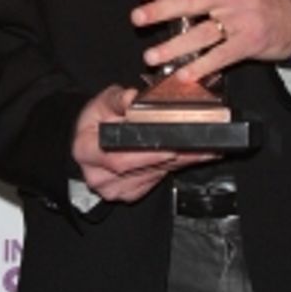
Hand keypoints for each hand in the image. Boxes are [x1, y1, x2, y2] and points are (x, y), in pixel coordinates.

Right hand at [71, 84, 215, 204]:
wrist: (90, 141)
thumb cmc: (95, 122)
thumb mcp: (101, 103)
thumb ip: (118, 99)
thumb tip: (133, 98)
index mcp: (86, 151)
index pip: (118, 158)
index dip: (147, 154)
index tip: (171, 147)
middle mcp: (98, 175)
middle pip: (140, 169)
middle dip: (173, 157)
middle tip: (200, 147)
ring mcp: (113, 188)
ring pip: (153, 176)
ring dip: (180, 163)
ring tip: (204, 150)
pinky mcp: (128, 193)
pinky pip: (155, 181)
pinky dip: (174, 168)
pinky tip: (190, 157)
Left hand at [131, 0, 290, 83]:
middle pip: (191, 1)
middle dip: (160, 11)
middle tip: (138, 18)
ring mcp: (242, 18)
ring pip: (201, 33)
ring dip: (173, 46)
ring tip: (152, 55)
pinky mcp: (250, 42)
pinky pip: (220, 56)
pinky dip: (200, 66)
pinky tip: (183, 73)